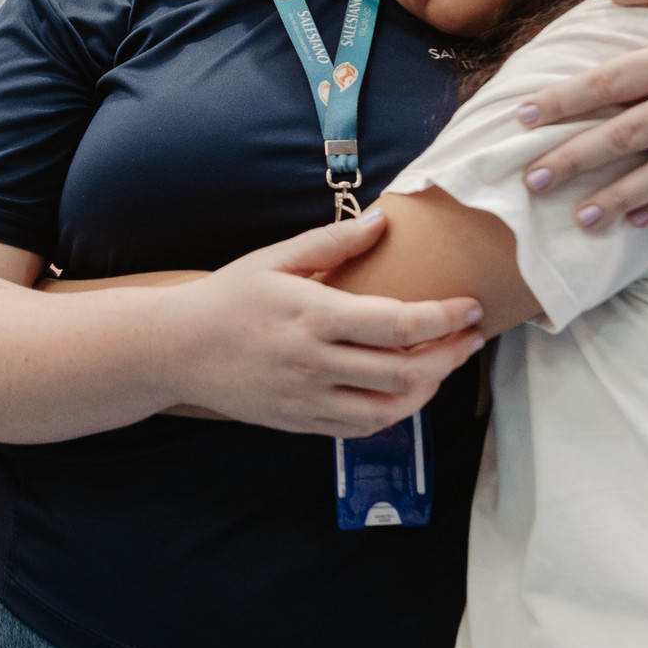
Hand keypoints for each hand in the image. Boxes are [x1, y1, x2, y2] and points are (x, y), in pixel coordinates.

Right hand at [163, 212, 483, 439]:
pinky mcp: (301, 423)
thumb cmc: (228, 298)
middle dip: (451, 355)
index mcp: (312, 316)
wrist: (176, 350)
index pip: (399, 325)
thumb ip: (334, 241)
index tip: (470, 307)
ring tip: (445, 364)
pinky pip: (362, 427)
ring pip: (390, 408)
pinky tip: (406, 390)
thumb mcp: (276, 258)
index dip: (444, 318)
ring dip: (429, 388)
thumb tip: (384, 219)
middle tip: (471, 337)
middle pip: (406, 372)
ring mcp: (307, 399)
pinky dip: (394, 411)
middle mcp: (314, 363)